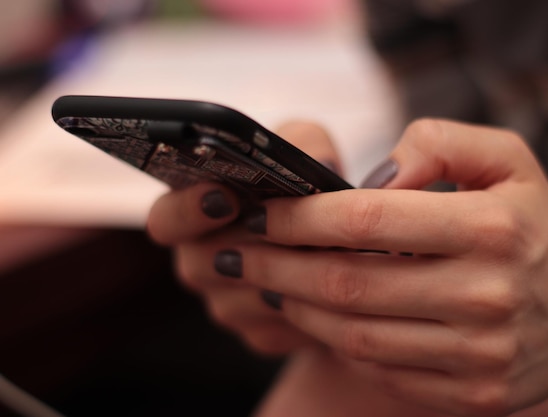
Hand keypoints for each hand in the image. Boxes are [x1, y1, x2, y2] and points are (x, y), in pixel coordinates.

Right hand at [146, 121, 341, 355]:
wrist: (340, 241)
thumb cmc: (306, 188)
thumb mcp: (304, 151)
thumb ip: (303, 142)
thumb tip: (319, 162)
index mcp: (193, 213)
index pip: (165, 220)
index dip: (188, 210)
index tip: (223, 197)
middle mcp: (200, 261)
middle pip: (199, 266)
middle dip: (245, 246)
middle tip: (282, 231)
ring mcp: (226, 303)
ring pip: (238, 302)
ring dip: (278, 278)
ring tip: (318, 254)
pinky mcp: (259, 335)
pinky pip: (272, 330)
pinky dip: (300, 309)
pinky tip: (327, 289)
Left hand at [215, 119, 547, 415]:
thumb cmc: (535, 222)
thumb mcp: (506, 158)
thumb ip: (438, 143)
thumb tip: (371, 178)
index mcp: (491, 229)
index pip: (366, 222)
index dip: (299, 218)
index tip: (261, 213)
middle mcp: (487, 296)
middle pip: (347, 286)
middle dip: (276, 269)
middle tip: (240, 254)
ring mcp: (481, 356)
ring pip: (355, 336)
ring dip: (298, 309)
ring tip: (270, 285)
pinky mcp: (475, 395)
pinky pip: (382, 371)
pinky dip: (339, 344)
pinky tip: (321, 319)